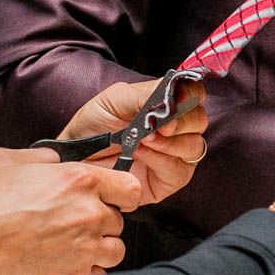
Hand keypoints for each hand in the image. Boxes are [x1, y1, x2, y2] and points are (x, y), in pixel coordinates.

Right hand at [0, 147, 142, 274]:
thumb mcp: (6, 160)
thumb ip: (42, 158)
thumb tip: (57, 161)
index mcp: (79, 180)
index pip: (130, 187)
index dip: (120, 192)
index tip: (111, 197)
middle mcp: (88, 213)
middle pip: (119, 219)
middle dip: (101, 220)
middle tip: (74, 221)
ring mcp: (85, 247)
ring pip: (115, 249)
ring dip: (99, 246)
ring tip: (73, 243)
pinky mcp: (75, 274)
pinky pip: (99, 273)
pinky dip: (87, 269)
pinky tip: (65, 261)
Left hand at [57, 77, 208, 203]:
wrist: (74, 155)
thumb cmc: (92, 125)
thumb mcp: (116, 99)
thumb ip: (146, 95)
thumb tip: (173, 98)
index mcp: (165, 104)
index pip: (194, 93)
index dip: (191, 95)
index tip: (175, 101)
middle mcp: (174, 129)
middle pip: (200, 120)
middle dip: (181, 122)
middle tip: (157, 126)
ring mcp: (173, 155)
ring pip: (194, 146)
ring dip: (169, 143)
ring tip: (142, 140)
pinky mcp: (167, 180)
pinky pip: (180, 171)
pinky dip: (162, 161)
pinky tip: (140, 154)